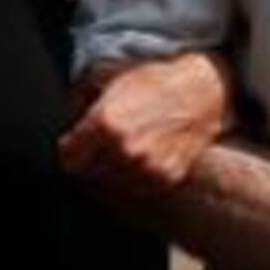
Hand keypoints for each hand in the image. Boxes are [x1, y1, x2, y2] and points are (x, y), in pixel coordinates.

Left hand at [58, 52, 237, 207]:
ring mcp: (146, 167)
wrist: (200, 91)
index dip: (71, 149)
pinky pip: (137, 187)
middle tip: (101, 145)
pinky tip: (140, 157)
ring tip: (122, 150)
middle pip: (89, 172)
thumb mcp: (111, 82)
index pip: (69, 158)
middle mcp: (124, 150)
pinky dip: (134, 177)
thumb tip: (71, 112)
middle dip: (90, 159)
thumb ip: (83, 101)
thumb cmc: (156, 82)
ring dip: (112, 170)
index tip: (76, 145)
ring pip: (112, 183)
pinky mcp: (166, 178)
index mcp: (105, 124)